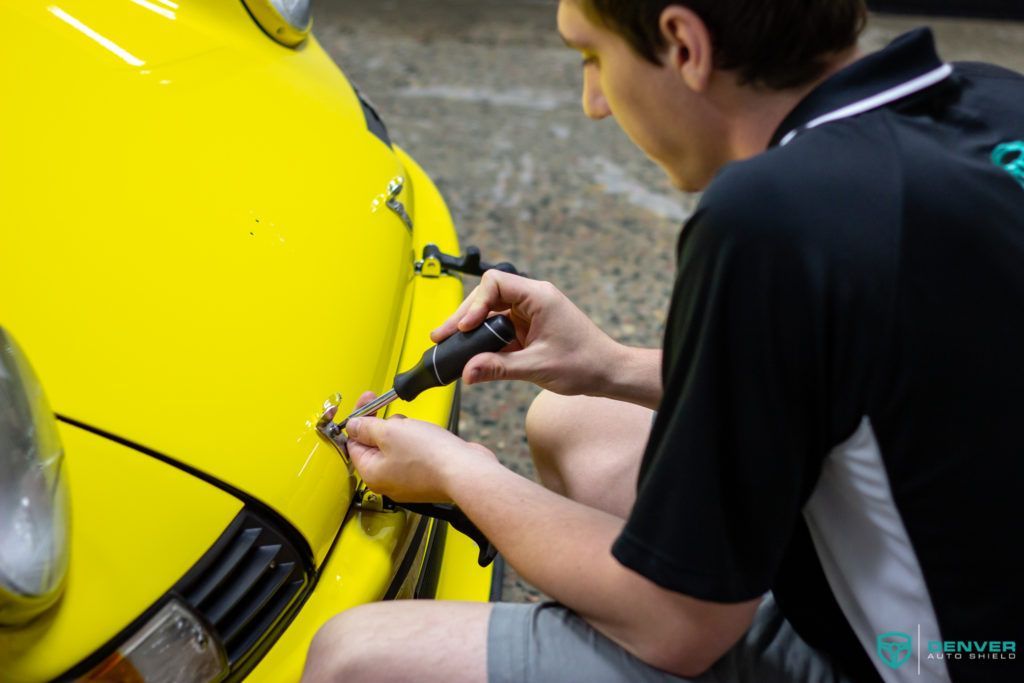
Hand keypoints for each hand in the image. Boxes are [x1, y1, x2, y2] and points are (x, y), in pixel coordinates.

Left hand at [345, 392, 497, 502]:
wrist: (465, 470)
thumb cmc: (430, 456)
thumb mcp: (389, 431)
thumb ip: (366, 427)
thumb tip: (352, 425)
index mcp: (372, 474)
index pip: (353, 443)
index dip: (359, 419)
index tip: (367, 402)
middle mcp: (387, 482)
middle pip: (375, 446)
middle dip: (384, 425)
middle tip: (396, 415)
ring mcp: (407, 481)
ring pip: (396, 448)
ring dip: (403, 432)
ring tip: (416, 429)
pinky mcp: (426, 476)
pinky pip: (414, 453)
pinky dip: (418, 442)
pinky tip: (428, 437)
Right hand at [430, 270, 621, 395]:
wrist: (608, 372)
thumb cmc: (584, 363)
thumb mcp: (536, 367)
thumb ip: (498, 368)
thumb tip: (466, 372)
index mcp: (539, 297)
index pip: (495, 283)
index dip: (475, 303)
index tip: (465, 327)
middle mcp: (533, 299)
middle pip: (488, 296)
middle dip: (464, 316)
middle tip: (441, 336)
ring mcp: (531, 312)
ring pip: (491, 311)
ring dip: (471, 327)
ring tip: (448, 344)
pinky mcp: (529, 326)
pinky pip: (500, 326)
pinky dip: (485, 338)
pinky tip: (470, 352)